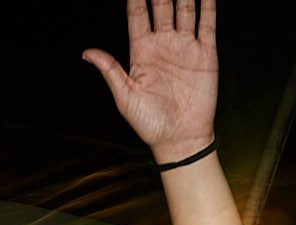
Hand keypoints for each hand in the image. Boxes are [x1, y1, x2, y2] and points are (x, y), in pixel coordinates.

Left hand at [82, 0, 219, 163]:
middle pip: (161, 6)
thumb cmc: (150, 123)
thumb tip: (87, 53)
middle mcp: (163, 44)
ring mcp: (184, 46)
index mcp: (141, 52)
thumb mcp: (124, 97)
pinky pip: (207, 23)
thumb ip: (109, 70)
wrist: (180, 139)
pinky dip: (208, 6)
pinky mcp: (205, 53)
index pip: (137, 15)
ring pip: (185, 9)